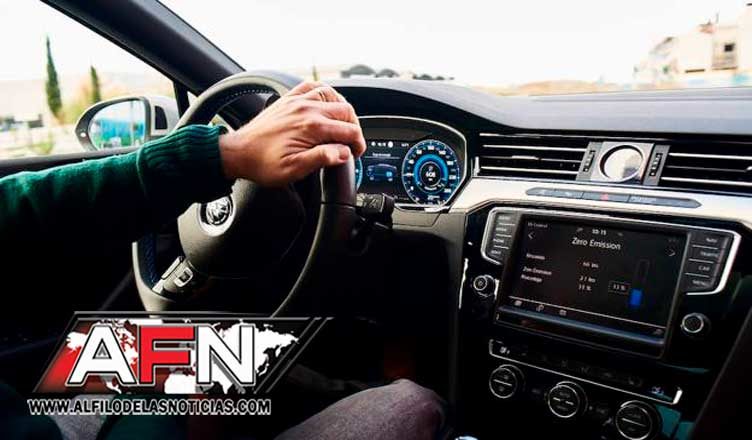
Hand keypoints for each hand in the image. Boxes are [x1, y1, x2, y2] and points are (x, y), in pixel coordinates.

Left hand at [218, 81, 365, 186]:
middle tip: (352, 143)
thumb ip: (322, 158)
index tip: (355, 154)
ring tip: (344, 125)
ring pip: (333, 96)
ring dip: (343, 110)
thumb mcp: (294, 170)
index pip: (349, 131)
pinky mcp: (289, 99)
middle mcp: (307, 109)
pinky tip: (327, 103)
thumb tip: (344, 153)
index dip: (358, 144)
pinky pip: (313, 86)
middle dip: (354, 128)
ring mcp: (298, 101)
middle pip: (346, 111)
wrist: (238, 153)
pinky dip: (325, 92)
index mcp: (311, 128)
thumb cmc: (263, 164)